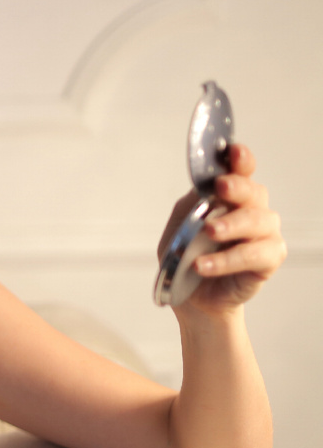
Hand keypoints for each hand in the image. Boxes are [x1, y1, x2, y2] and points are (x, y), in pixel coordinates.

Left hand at [159, 143, 286, 312]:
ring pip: (258, 221)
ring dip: (232, 224)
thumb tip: (200, 193)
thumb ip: (190, 206)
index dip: (241, 159)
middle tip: (221, 188)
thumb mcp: (179, 226)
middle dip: (238, 187)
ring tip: (209, 232)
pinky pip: (254, 255)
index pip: (241, 171)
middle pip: (254, 192)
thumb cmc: (187, 255)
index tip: (233, 151)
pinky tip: (204, 265)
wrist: (191, 295)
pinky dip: (227, 260)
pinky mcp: (268, 260)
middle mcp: (252, 210)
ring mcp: (264, 235)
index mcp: (231, 197)